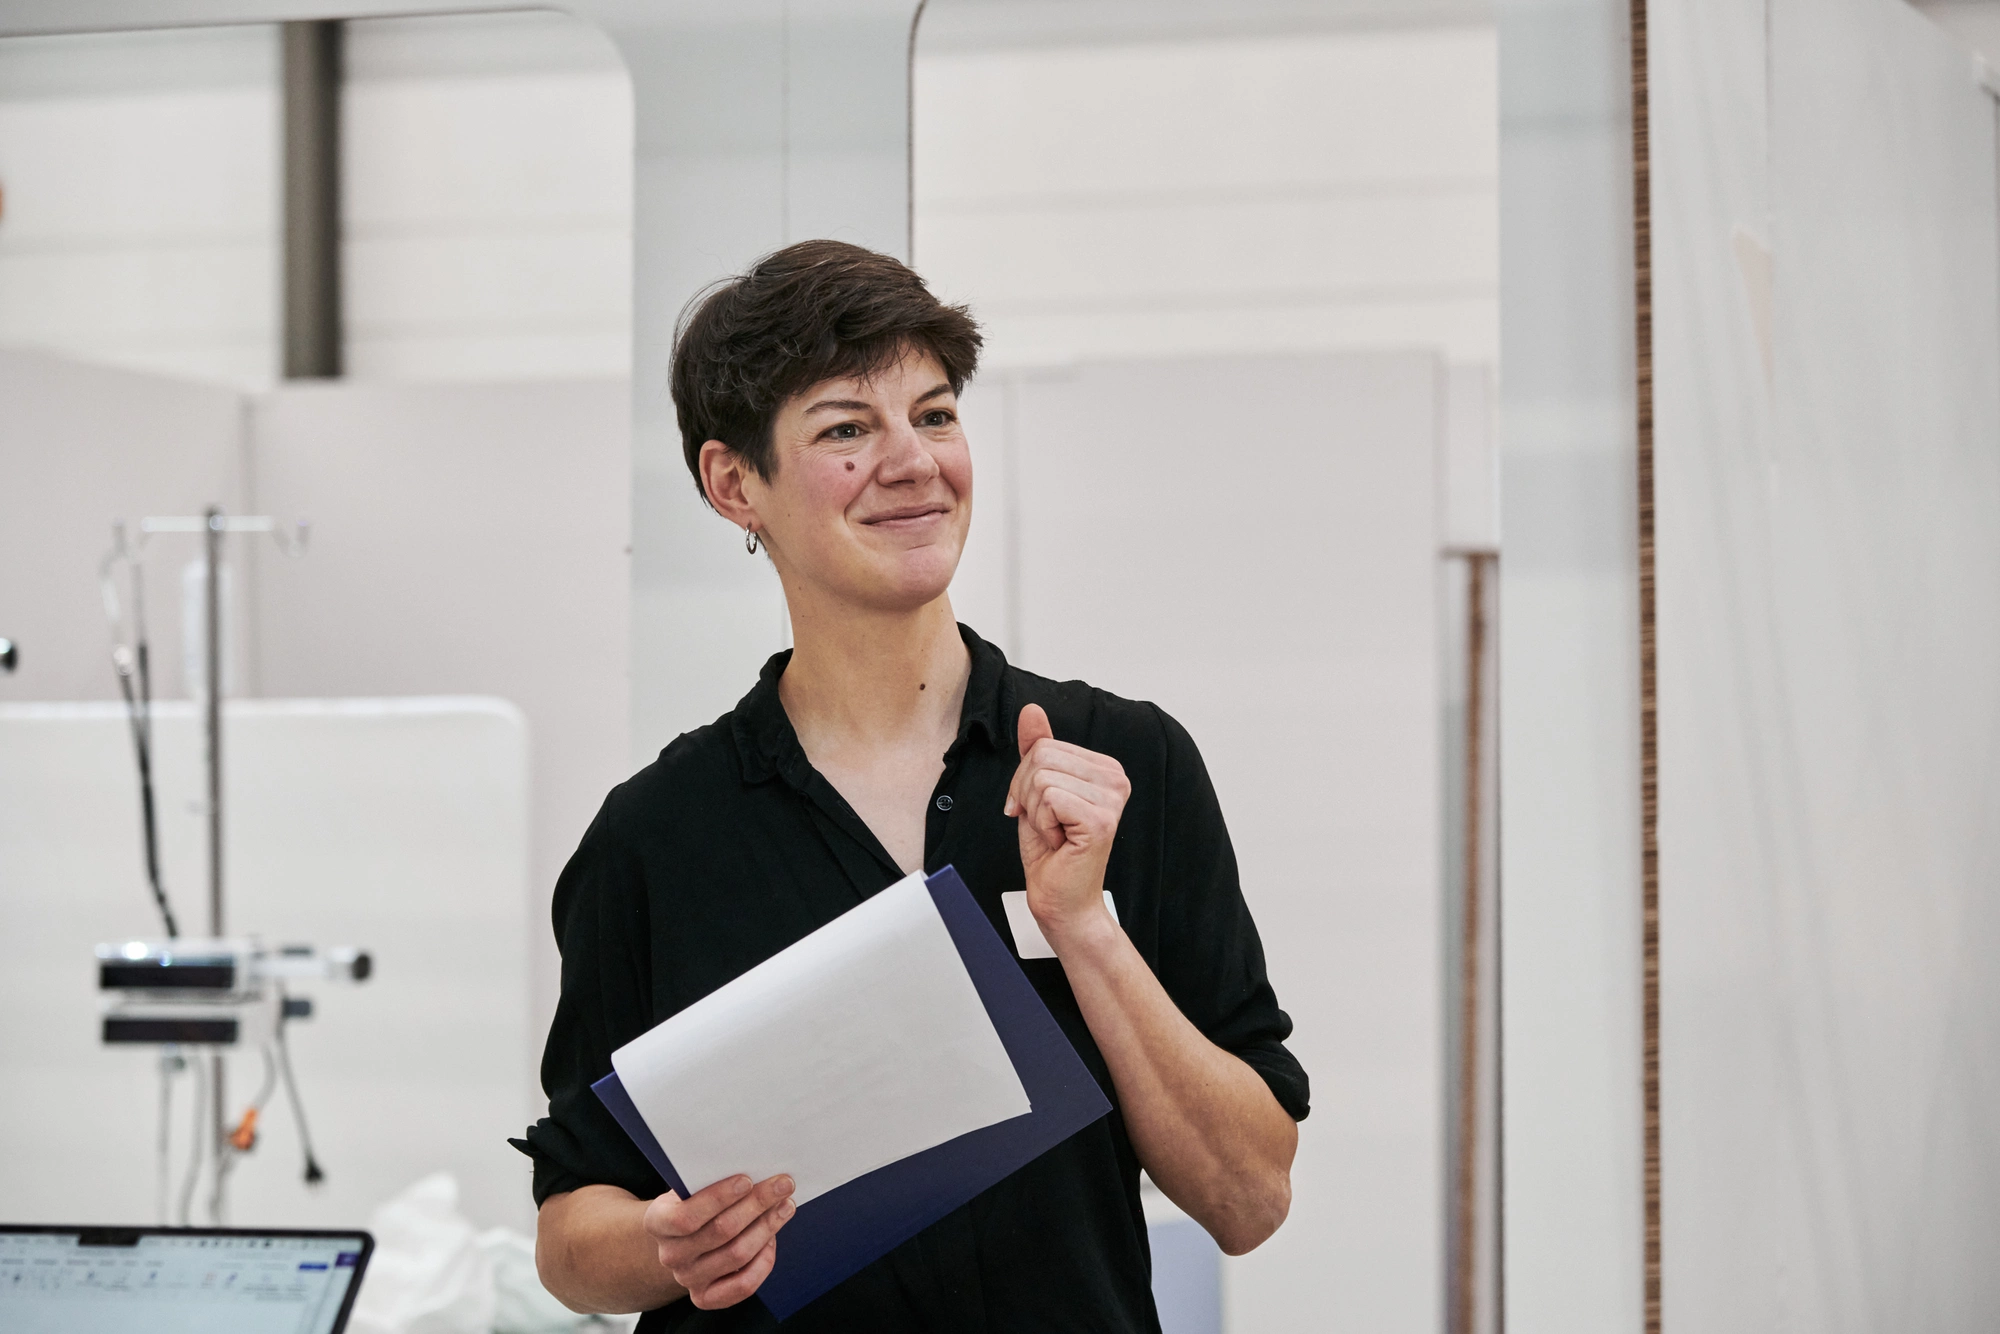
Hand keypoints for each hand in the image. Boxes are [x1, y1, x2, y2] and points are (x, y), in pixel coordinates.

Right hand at [642, 1173, 795, 1309]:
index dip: (719, 1198)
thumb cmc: (694, 1204)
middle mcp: (670, 1255)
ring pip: (737, 1254)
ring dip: (767, 1227)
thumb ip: (710, 1180)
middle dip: (757, 1204)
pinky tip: (772, 1239)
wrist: (681, 1240)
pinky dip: (763, 1260)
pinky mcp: (706, 1297)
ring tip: (785, 1206)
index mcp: (658, 1222)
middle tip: (783, 1185)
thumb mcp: (690, 1188)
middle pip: (721, 1231)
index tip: (747, 1179)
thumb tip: (754, 1167)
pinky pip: (743, 1285)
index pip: (686, 1216)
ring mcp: (687, 1279)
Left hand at [1005, 703, 1130, 941]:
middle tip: (1045, 824)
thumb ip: (1037, 749)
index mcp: (1105, 768)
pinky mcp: (1101, 820)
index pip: (1044, 746)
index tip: (1038, 809)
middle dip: (1025, 793)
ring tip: (1054, 833)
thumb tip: (1031, 710)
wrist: (1061, 900)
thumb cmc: (1051, 852)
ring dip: (1035, 812)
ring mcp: (1112, 799)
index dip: (1024, 779)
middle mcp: (1116, 778)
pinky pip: (1048, 799)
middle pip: (1040, 757)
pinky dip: (1042, 824)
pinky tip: (1059, 841)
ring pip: (1041, 778)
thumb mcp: (1035, 791)